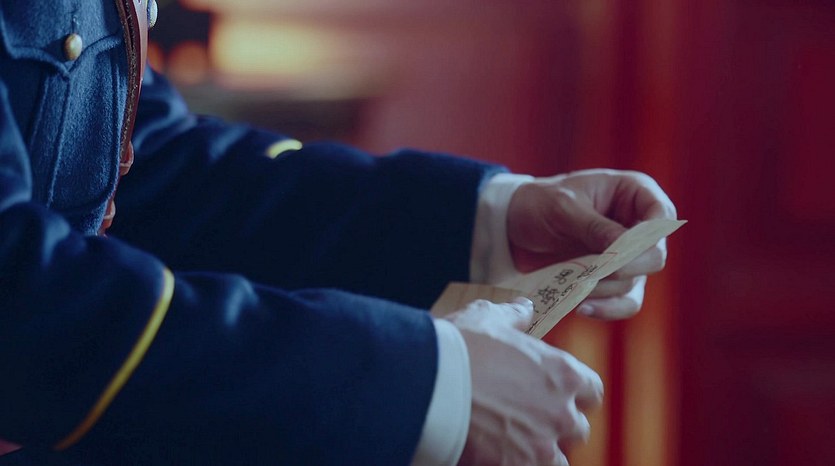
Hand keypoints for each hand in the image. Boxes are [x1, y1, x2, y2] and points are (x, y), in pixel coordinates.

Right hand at [446, 299, 602, 465]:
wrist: (431, 382)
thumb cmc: (461, 347)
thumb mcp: (489, 318)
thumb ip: (514, 316)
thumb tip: (524, 309)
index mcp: (562, 373)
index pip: (592, 391)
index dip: (575, 394)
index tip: (559, 394)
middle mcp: (560, 411)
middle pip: (578, 428)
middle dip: (557, 424)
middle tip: (530, 419)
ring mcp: (541, 443)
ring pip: (559, 458)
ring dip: (542, 451)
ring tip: (516, 442)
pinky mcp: (518, 465)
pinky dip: (521, 464)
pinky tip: (501, 456)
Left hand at [506, 169, 676, 318]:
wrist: (512, 224)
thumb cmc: (539, 202)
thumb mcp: (564, 207)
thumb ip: (596, 227)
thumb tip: (625, 251)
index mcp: (634, 192)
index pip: (661, 218)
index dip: (647, 240)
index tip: (618, 255)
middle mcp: (638, 225)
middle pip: (654, 257)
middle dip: (624, 269)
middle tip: (595, 273)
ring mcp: (628, 256)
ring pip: (635, 283)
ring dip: (605, 289)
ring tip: (574, 285)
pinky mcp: (612, 280)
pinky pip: (624, 303)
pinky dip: (606, 309)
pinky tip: (582, 307)